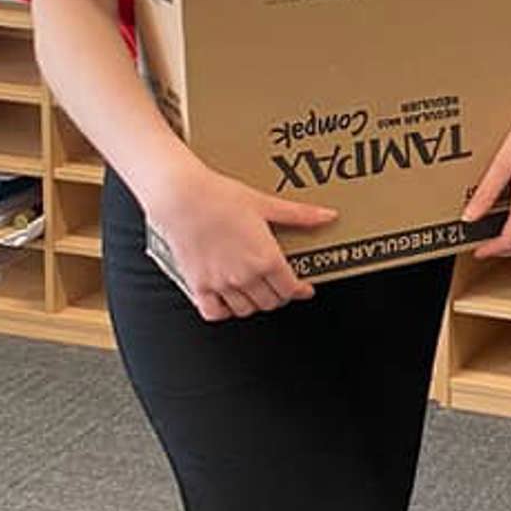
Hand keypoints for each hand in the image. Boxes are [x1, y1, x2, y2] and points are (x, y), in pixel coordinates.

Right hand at [151, 167, 336, 323]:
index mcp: (266, 258)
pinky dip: (224, 311)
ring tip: (257, 290)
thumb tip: (327, 216)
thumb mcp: (266, 204)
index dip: (300, 291)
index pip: (290, 289)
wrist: (182, 197)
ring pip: (246, 310)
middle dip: (279, 295)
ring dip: (255, 304)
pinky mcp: (198, 285)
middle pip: (270, 302)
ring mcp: (220, 284)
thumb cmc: (221, 197)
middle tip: (280, 285)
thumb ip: (300, 215)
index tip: (304, 288)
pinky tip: (228, 300)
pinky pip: (214, 313)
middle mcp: (245, 276)